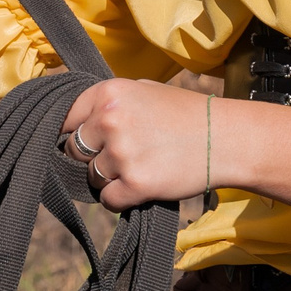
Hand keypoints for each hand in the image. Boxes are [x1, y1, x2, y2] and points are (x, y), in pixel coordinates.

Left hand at [60, 78, 213, 211]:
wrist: (225, 139)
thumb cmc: (184, 114)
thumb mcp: (143, 89)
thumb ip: (107, 102)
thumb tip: (73, 121)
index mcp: (108, 93)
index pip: (65, 118)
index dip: (72, 133)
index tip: (83, 142)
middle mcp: (110, 120)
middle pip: (74, 151)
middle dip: (92, 156)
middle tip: (122, 155)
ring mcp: (122, 153)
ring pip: (92, 177)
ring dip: (110, 178)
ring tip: (141, 166)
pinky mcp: (135, 184)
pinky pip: (108, 200)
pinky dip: (121, 198)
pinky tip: (141, 185)